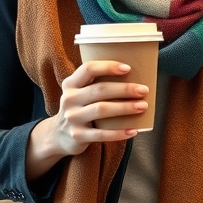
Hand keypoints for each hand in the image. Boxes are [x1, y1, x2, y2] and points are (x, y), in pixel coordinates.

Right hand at [25, 61, 148, 179]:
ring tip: (142, 106)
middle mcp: (69, 99)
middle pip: (99, 89)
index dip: (108, 66)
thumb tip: (134, 76)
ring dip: (125, 107)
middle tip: (143, 90)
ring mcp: (72, 118)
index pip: (88, 69)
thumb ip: (96, 84)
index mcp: (71, 84)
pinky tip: (134, 130)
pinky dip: (119, 133)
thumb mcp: (80, 93)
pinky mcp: (77, 135)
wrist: (59, 136)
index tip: (128, 68)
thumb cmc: (79, 108)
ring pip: (101, 109)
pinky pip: (102, 134)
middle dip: (124, 89)